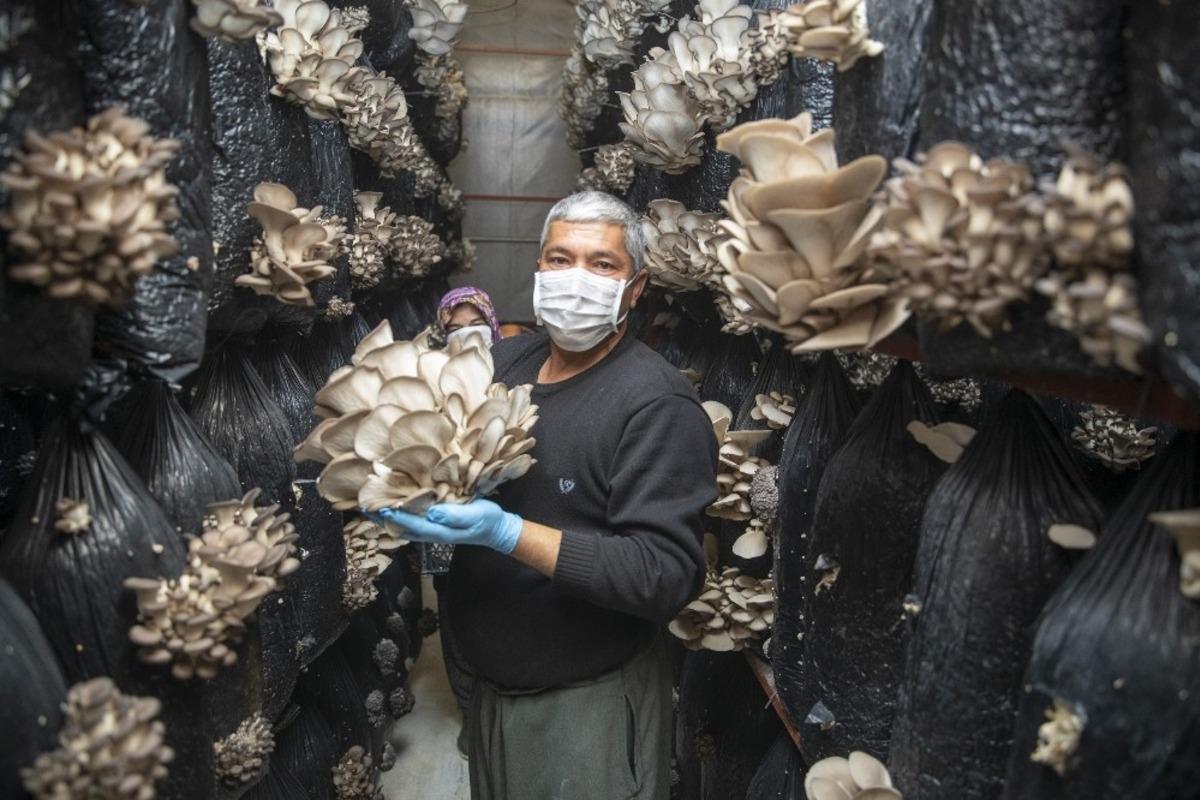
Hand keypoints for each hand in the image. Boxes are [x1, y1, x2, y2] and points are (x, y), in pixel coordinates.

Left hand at [367, 498, 523, 554]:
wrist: (496, 529)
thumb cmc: (486, 520)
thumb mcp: (474, 515)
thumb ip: (453, 515)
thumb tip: (431, 513)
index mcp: (439, 530)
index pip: (410, 523)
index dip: (393, 514)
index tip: (378, 505)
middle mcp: (431, 531)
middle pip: (401, 525)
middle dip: (382, 516)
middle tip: (364, 504)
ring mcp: (432, 528)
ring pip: (403, 523)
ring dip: (386, 515)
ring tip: (370, 505)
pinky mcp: (435, 523)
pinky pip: (411, 519)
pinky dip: (398, 512)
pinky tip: (392, 504)